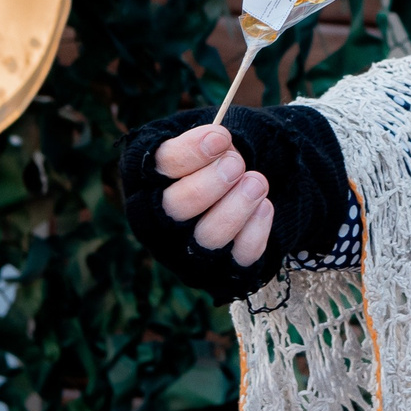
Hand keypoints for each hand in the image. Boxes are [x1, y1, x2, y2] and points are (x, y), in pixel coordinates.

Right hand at [155, 122, 275, 265]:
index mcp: (145, 182)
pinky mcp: (219, 272)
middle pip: (175, 207)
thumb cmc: (210, 163)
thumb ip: (208, 142)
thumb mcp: (203, 144)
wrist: (231, 196)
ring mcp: (185, 253)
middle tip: (236, 164)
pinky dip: (255, 231)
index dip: (189, 153)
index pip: (159, 167)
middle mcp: (157, 223)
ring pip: (208, 237)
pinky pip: (239, 257)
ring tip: (257, 182)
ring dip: (236, 207)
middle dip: (209, 184)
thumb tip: (220, 143)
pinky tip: (264, 206)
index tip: (220, 138)